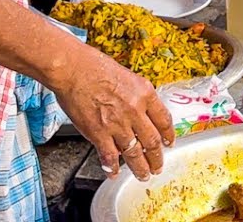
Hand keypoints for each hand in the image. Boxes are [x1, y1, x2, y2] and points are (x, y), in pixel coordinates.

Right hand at [54, 47, 174, 179]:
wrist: (73, 69)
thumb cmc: (95, 67)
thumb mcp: (128, 77)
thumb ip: (137, 96)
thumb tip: (141, 112)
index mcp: (145, 94)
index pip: (164, 120)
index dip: (168, 135)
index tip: (169, 143)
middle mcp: (135, 111)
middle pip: (152, 141)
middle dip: (157, 158)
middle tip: (157, 166)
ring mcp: (117, 124)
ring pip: (135, 153)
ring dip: (140, 167)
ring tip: (143, 175)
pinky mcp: (99, 134)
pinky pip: (109, 156)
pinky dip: (112, 167)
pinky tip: (113, 172)